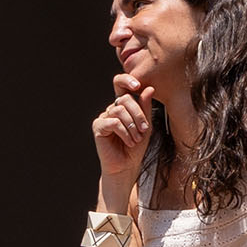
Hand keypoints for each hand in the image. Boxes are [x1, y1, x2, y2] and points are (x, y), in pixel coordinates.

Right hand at [91, 73, 153, 199]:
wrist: (126, 166)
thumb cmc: (136, 147)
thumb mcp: (145, 126)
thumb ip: (146, 108)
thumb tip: (149, 88)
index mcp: (123, 105)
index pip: (120, 84)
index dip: (127, 79)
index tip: (138, 86)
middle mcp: (112, 108)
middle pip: (124, 98)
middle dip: (138, 114)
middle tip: (144, 130)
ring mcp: (104, 116)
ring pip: (119, 110)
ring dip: (132, 126)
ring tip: (137, 139)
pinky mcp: (98, 126)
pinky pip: (113, 122)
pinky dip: (124, 132)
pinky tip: (129, 142)